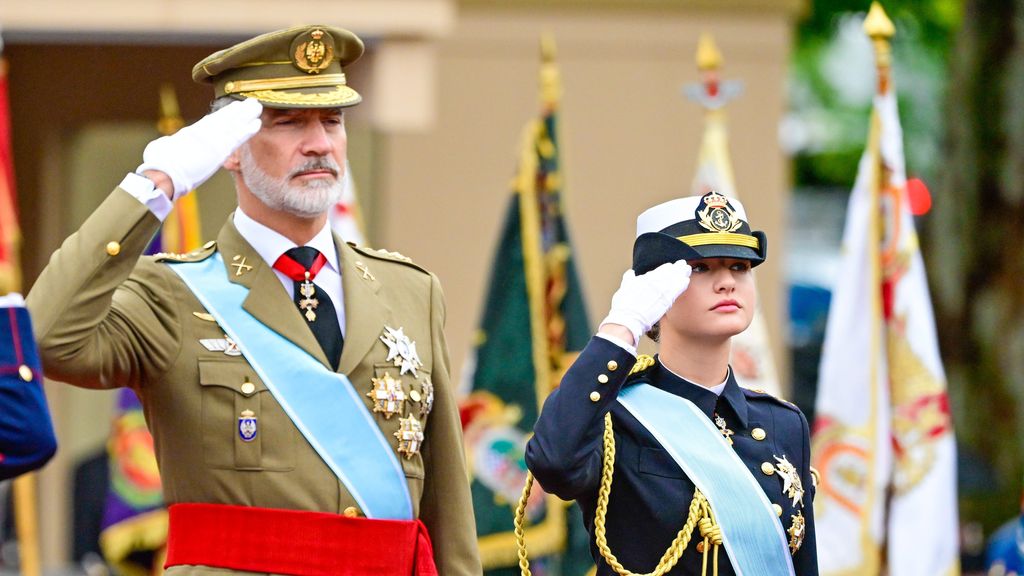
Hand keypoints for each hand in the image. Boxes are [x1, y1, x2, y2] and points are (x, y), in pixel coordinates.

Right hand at [136, 98, 262, 199]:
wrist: (165, 173)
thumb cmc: (159, 163)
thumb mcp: (164, 148)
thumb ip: (171, 144)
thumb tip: (169, 144)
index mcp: (191, 133)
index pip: (211, 122)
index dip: (224, 115)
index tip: (233, 108)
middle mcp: (203, 133)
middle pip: (224, 118)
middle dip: (238, 110)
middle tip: (250, 102)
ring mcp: (212, 140)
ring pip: (233, 124)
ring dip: (246, 115)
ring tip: (257, 106)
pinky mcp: (219, 150)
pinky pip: (237, 138)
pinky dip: (247, 130)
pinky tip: (257, 123)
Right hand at [599, 261, 691, 344]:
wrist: (629, 318)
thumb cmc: (624, 306)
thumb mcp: (624, 288)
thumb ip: (629, 279)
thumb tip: (630, 272)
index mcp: (645, 278)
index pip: (659, 270)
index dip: (666, 267)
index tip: (670, 266)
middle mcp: (654, 281)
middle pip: (669, 271)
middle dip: (676, 267)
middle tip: (682, 264)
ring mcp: (661, 290)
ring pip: (675, 277)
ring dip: (682, 272)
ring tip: (687, 269)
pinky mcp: (667, 299)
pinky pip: (677, 288)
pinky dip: (682, 283)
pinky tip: (686, 280)